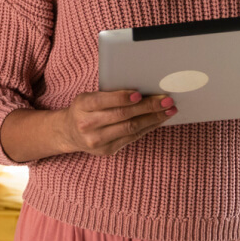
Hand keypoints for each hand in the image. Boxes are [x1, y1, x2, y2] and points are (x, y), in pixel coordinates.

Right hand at [54, 90, 176, 155]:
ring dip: (153, 118)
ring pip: (130, 128)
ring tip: (169, 110)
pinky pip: (132, 138)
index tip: (139, 94)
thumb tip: (142, 90)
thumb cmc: (85, 109)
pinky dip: (147, 128)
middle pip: (121, 115)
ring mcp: (97, 141)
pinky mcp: (107, 150)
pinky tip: (158, 120)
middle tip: (166, 100)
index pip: (103, 101)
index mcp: (82, 106)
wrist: (70, 132)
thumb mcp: (89, 97)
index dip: (121, 98)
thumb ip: (109, 95)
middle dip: (147, 107)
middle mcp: (87, 125)